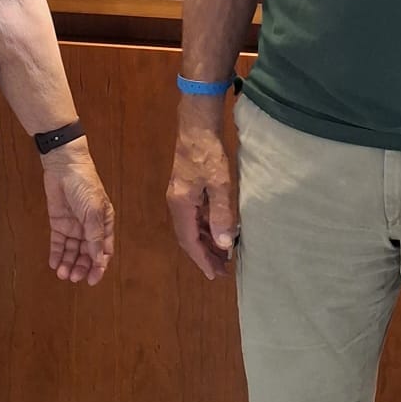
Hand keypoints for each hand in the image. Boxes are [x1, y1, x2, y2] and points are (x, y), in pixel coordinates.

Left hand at [40, 143, 114, 284]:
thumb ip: (95, 236)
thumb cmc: (85, 184)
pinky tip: (54, 263)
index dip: (99, 266)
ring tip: (62, 273)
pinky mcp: (58, 223)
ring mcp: (73, 225)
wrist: (64, 166)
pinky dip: (56, 254)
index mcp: (104, 224)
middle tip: (73, 278)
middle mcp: (89, 227)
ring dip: (68, 263)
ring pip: (72, 251)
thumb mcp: (94, 212)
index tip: (92, 280)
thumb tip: (99, 260)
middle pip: (87, 254)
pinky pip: (58, 243)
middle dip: (81, 267)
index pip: (103, 251)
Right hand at [166, 118, 237, 279]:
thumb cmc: (208, 154)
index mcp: (181, 206)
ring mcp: (180, 196)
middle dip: (204, 255)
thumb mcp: (220, 184)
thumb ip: (221, 214)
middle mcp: (177, 204)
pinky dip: (207, 228)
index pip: (189, 241)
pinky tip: (219, 231)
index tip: (214, 275)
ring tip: (223, 256)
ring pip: (192, 228)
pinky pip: (195, 217)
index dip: (202, 259)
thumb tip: (224, 244)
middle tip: (222, 270)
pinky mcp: (187, 189)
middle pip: (188, 237)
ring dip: (206, 242)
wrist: (197, 127)